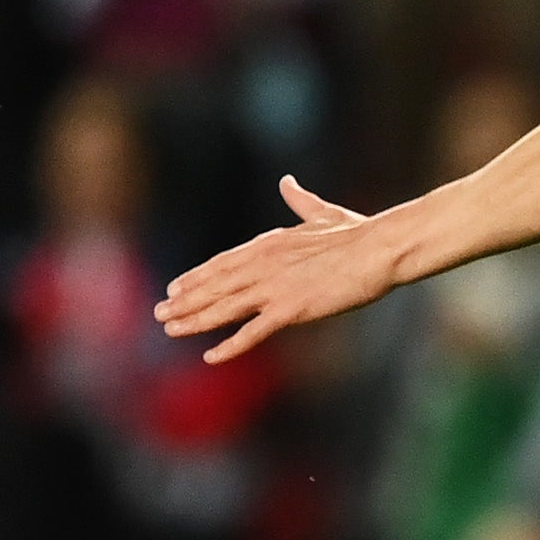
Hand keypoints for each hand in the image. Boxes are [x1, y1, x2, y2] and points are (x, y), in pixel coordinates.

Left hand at [155, 177, 389, 362]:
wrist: (380, 249)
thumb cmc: (358, 233)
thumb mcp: (323, 214)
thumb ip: (300, 201)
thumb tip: (287, 182)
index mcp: (269, 244)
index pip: (222, 263)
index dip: (196, 277)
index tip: (175, 288)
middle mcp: (263, 265)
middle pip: (215, 286)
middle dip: (185, 301)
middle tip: (159, 314)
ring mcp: (274, 288)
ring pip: (224, 308)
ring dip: (195, 320)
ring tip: (171, 330)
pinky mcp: (291, 309)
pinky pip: (253, 332)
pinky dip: (230, 345)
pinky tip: (210, 356)